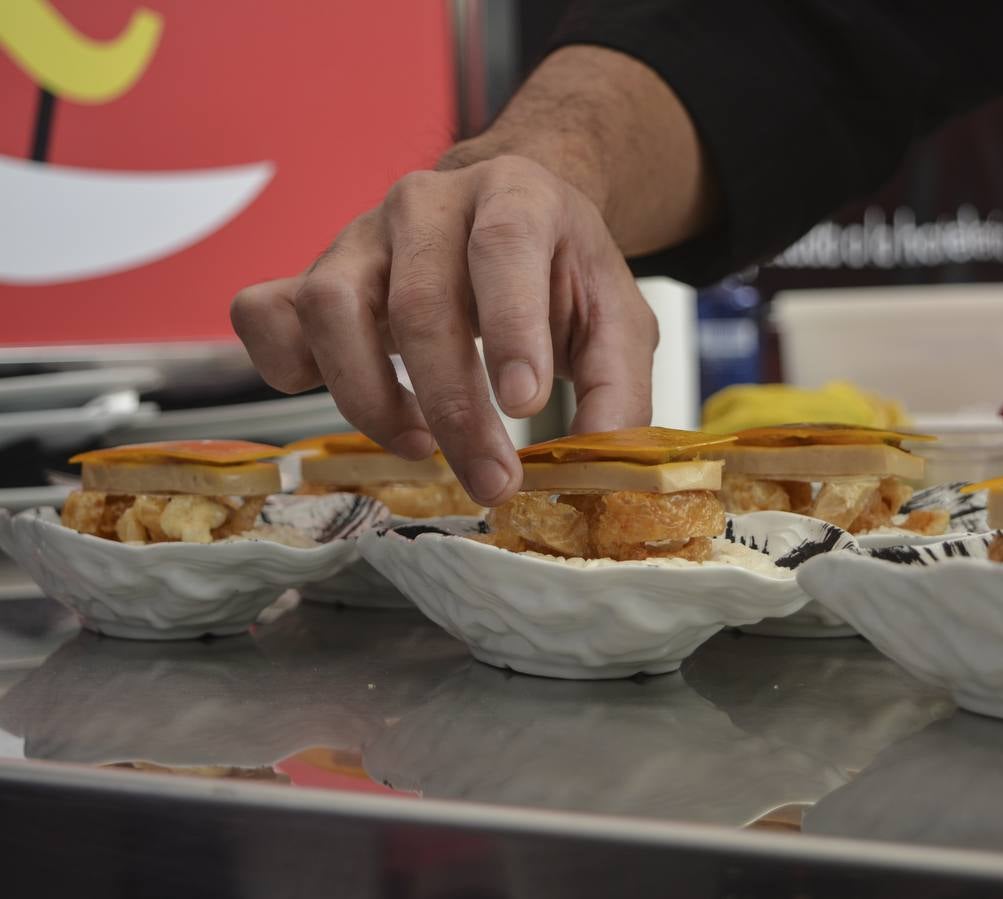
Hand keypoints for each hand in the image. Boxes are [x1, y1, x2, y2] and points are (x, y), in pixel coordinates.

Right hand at [231, 155, 656, 505]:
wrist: (508, 216)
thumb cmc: (560, 273)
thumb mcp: (615, 321)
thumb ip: (618, 389)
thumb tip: (594, 467)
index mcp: (516, 197)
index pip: (505, 247)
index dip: (510, 327)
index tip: (523, 405)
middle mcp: (427, 203)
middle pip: (420, 301)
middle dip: (453, 407)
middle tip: (490, 479)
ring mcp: (359, 234)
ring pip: (330, 305)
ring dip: (369, 395)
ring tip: (417, 445)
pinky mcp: (311, 272)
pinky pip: (266, 314)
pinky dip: (285, 367)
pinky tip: (340, 400)